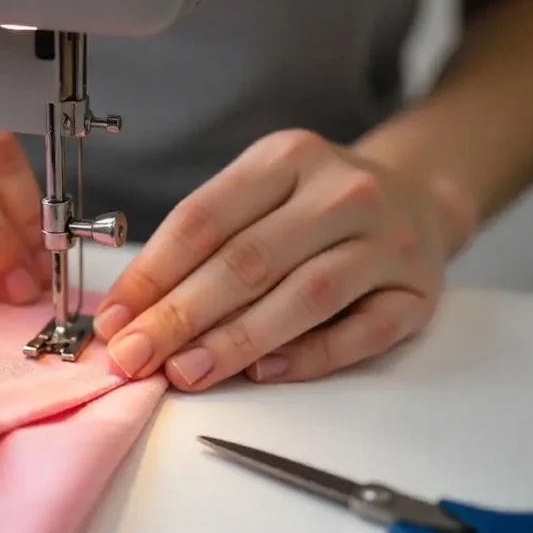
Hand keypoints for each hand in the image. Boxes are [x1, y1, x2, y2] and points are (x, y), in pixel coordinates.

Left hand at [92, 129, 474, 389]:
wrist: (418, 198)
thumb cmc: (315, 207)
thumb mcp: (259, 197)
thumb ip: (201, 248)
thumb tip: (130, 315)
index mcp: (286, 158)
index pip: (204, 219)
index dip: (151, 274)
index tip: (113, 319)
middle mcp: (341, 192)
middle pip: (248, 261)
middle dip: (180, 315)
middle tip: (135, 356)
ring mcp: (386, 241)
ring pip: (304, 296)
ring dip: (236, 340)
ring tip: (185, 371)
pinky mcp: (416, 292)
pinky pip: (361, 333)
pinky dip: (309, 357)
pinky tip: (263, 374)